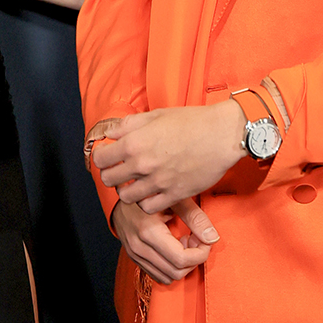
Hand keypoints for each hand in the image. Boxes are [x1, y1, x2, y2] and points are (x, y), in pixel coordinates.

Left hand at [92, 101, 245, 213]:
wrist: (222, 135)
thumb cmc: (191, 121)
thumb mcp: (156, 115)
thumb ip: (129, 125)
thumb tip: (111, 133)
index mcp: (135, 142)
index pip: (100, 159)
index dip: (101, 157)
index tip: (107, 156)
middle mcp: (142, 164)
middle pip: (109, 180)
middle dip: (111, 175)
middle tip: (120, 170)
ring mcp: (158, 182)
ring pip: (127, 197)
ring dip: (128, 190)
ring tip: (136, 182)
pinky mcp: (174, 194)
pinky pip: (149, 207)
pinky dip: (146, 201)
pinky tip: (152, 191)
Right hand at [111, 197, 218, 284]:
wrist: (122, 195)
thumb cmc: (150, 193)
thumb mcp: (174, 199)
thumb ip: (194, 217)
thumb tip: (213, 238)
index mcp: (148, 231)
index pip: (181, 259)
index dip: (200, 253)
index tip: (204, 239)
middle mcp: (139, 247)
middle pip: (177, 271)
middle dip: (193, 259)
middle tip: (195, 239)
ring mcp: (135, 255)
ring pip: (168, 277)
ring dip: (183, 265)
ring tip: (184, 242)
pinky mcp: (134, 259)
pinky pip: (159, 276)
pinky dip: (172, 267)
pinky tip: (174, 248)